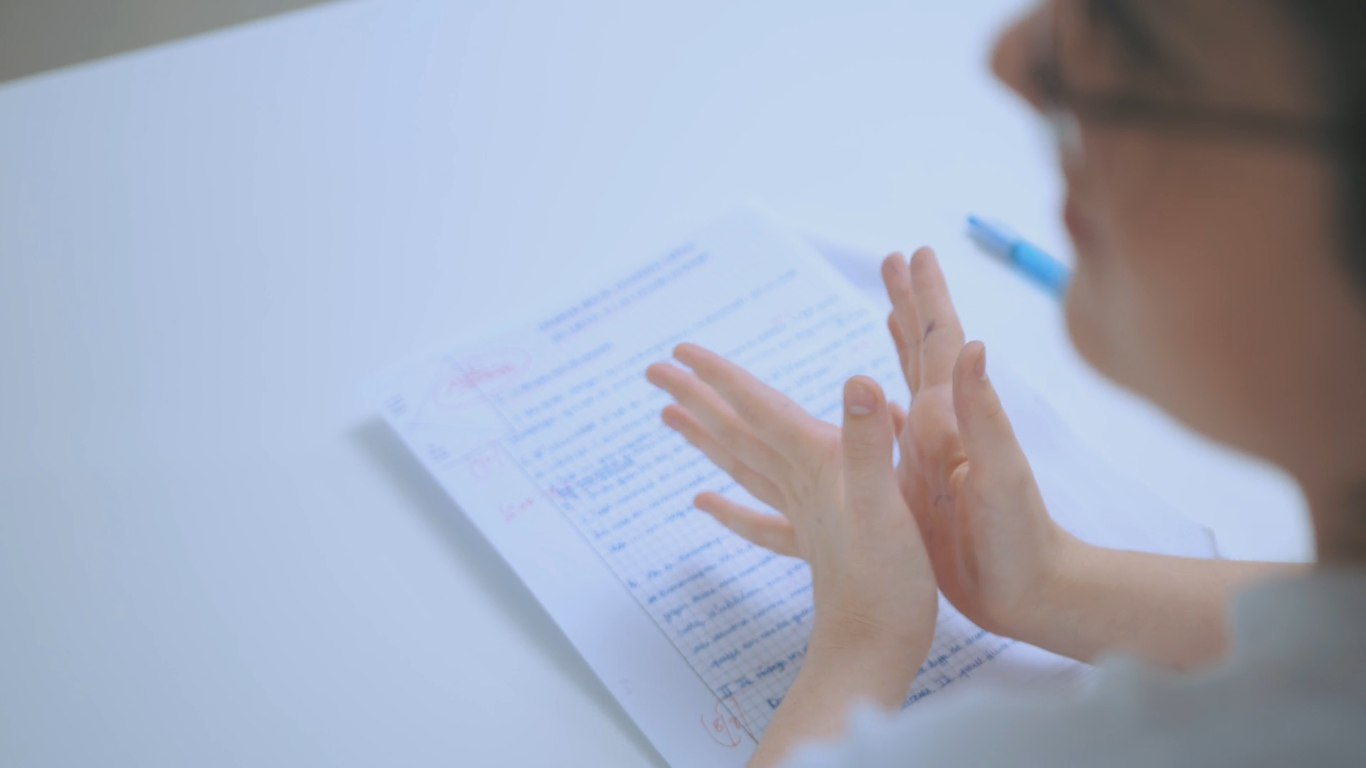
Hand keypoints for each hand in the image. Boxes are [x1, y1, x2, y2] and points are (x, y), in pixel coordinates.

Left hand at [645, 345, 936, 665]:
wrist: (877, 658)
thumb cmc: (887, 587)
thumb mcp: (885, 508)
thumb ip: (869, 448)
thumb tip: (858, 384)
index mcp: (818, 466)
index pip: (759, 409)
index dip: (723, 377)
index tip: (680, 351)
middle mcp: (803, 486)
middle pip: (738, 432)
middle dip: (699, 398)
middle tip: (655, 369)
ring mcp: (805, 517)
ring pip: (744, 467)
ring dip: (709, 438)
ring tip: (669, 416)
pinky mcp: (816, 545)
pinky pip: (762, 519)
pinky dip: (731, 507)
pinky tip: (703, 502)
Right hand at [880, 248, 1080, 640]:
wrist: (1030, 593)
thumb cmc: (1019, 539)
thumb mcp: (1000, 474)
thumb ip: (984, 413)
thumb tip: (973, 345)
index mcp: (954, 418)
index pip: (939, 343)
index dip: (925, 297)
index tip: (912, 253)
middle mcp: (943, 426)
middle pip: (922, 350)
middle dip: (908, 304)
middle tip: (892, 260)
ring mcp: (932, 453)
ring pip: (909, 382)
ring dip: (899, 343)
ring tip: (888, 309)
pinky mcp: (920, 483)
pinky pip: (896, 430)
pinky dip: (885, 404)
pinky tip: (878, 398)